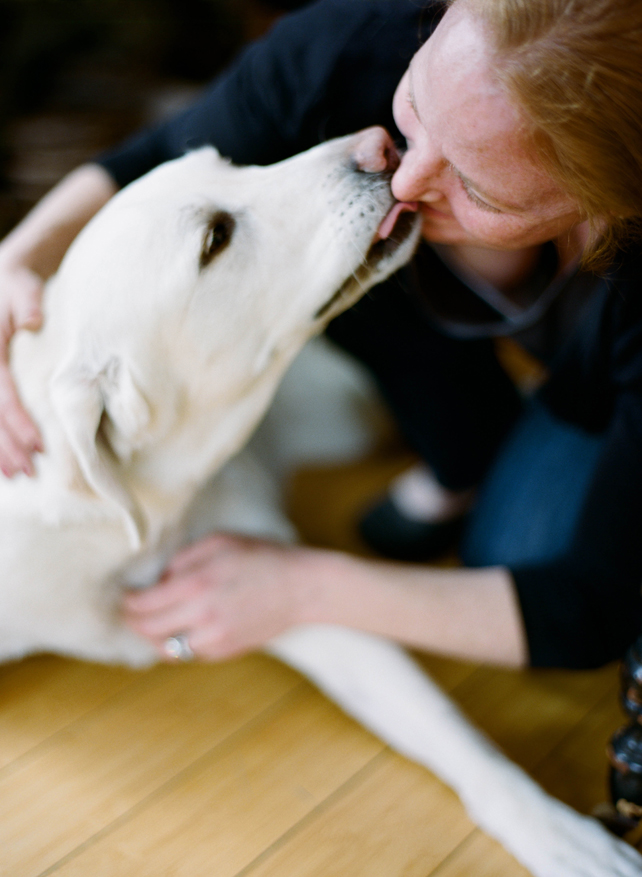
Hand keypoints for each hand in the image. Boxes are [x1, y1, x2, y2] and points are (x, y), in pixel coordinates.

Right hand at [0, 260, 43, 475]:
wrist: (1, 279)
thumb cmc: (16, 287)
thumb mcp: (23, 289)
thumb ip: (28, 304)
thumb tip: (33, 322)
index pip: (1, 394)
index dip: (18, 422)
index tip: (38, 445)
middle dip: (8, 445)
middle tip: (30, 472)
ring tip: (17, 475)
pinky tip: (1, 465)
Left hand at [122, 533, 305, 659]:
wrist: (300, 588)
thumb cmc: (261, 558)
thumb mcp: (218, 542)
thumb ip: (182, 559)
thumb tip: (158, 579)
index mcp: (196, 583)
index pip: (143, 604)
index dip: (126, 602)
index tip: (123, 596)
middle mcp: (201, 615)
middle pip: (148, 630)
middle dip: (132, 622)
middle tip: (128, 612)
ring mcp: (214, 638)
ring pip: (166, 649)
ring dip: (153, 637)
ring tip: (150, 624)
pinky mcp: (226, 651)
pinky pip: (190, 653)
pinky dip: (179, 644)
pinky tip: (180, 629)